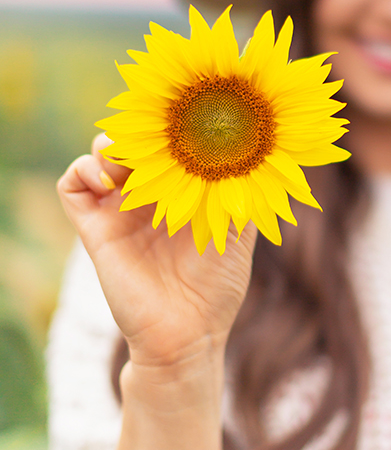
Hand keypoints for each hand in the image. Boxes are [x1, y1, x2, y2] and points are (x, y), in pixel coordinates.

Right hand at [57, 134, 256, 370]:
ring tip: (130, 156)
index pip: (169, 142)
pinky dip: (82, 169)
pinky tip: (110, 180)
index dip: (172, 124)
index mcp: (182, 189)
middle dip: (141, 127)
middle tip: (158, 130)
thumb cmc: (219, 286)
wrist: (190, 335)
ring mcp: (119, 209)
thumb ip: (244, 191)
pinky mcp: (95, 228)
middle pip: (133, 141)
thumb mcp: (240, 230)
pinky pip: (72, 185)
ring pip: (100, 154)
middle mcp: (149, 195)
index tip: (187, 114)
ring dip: (110, 142)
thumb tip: (258, 151)